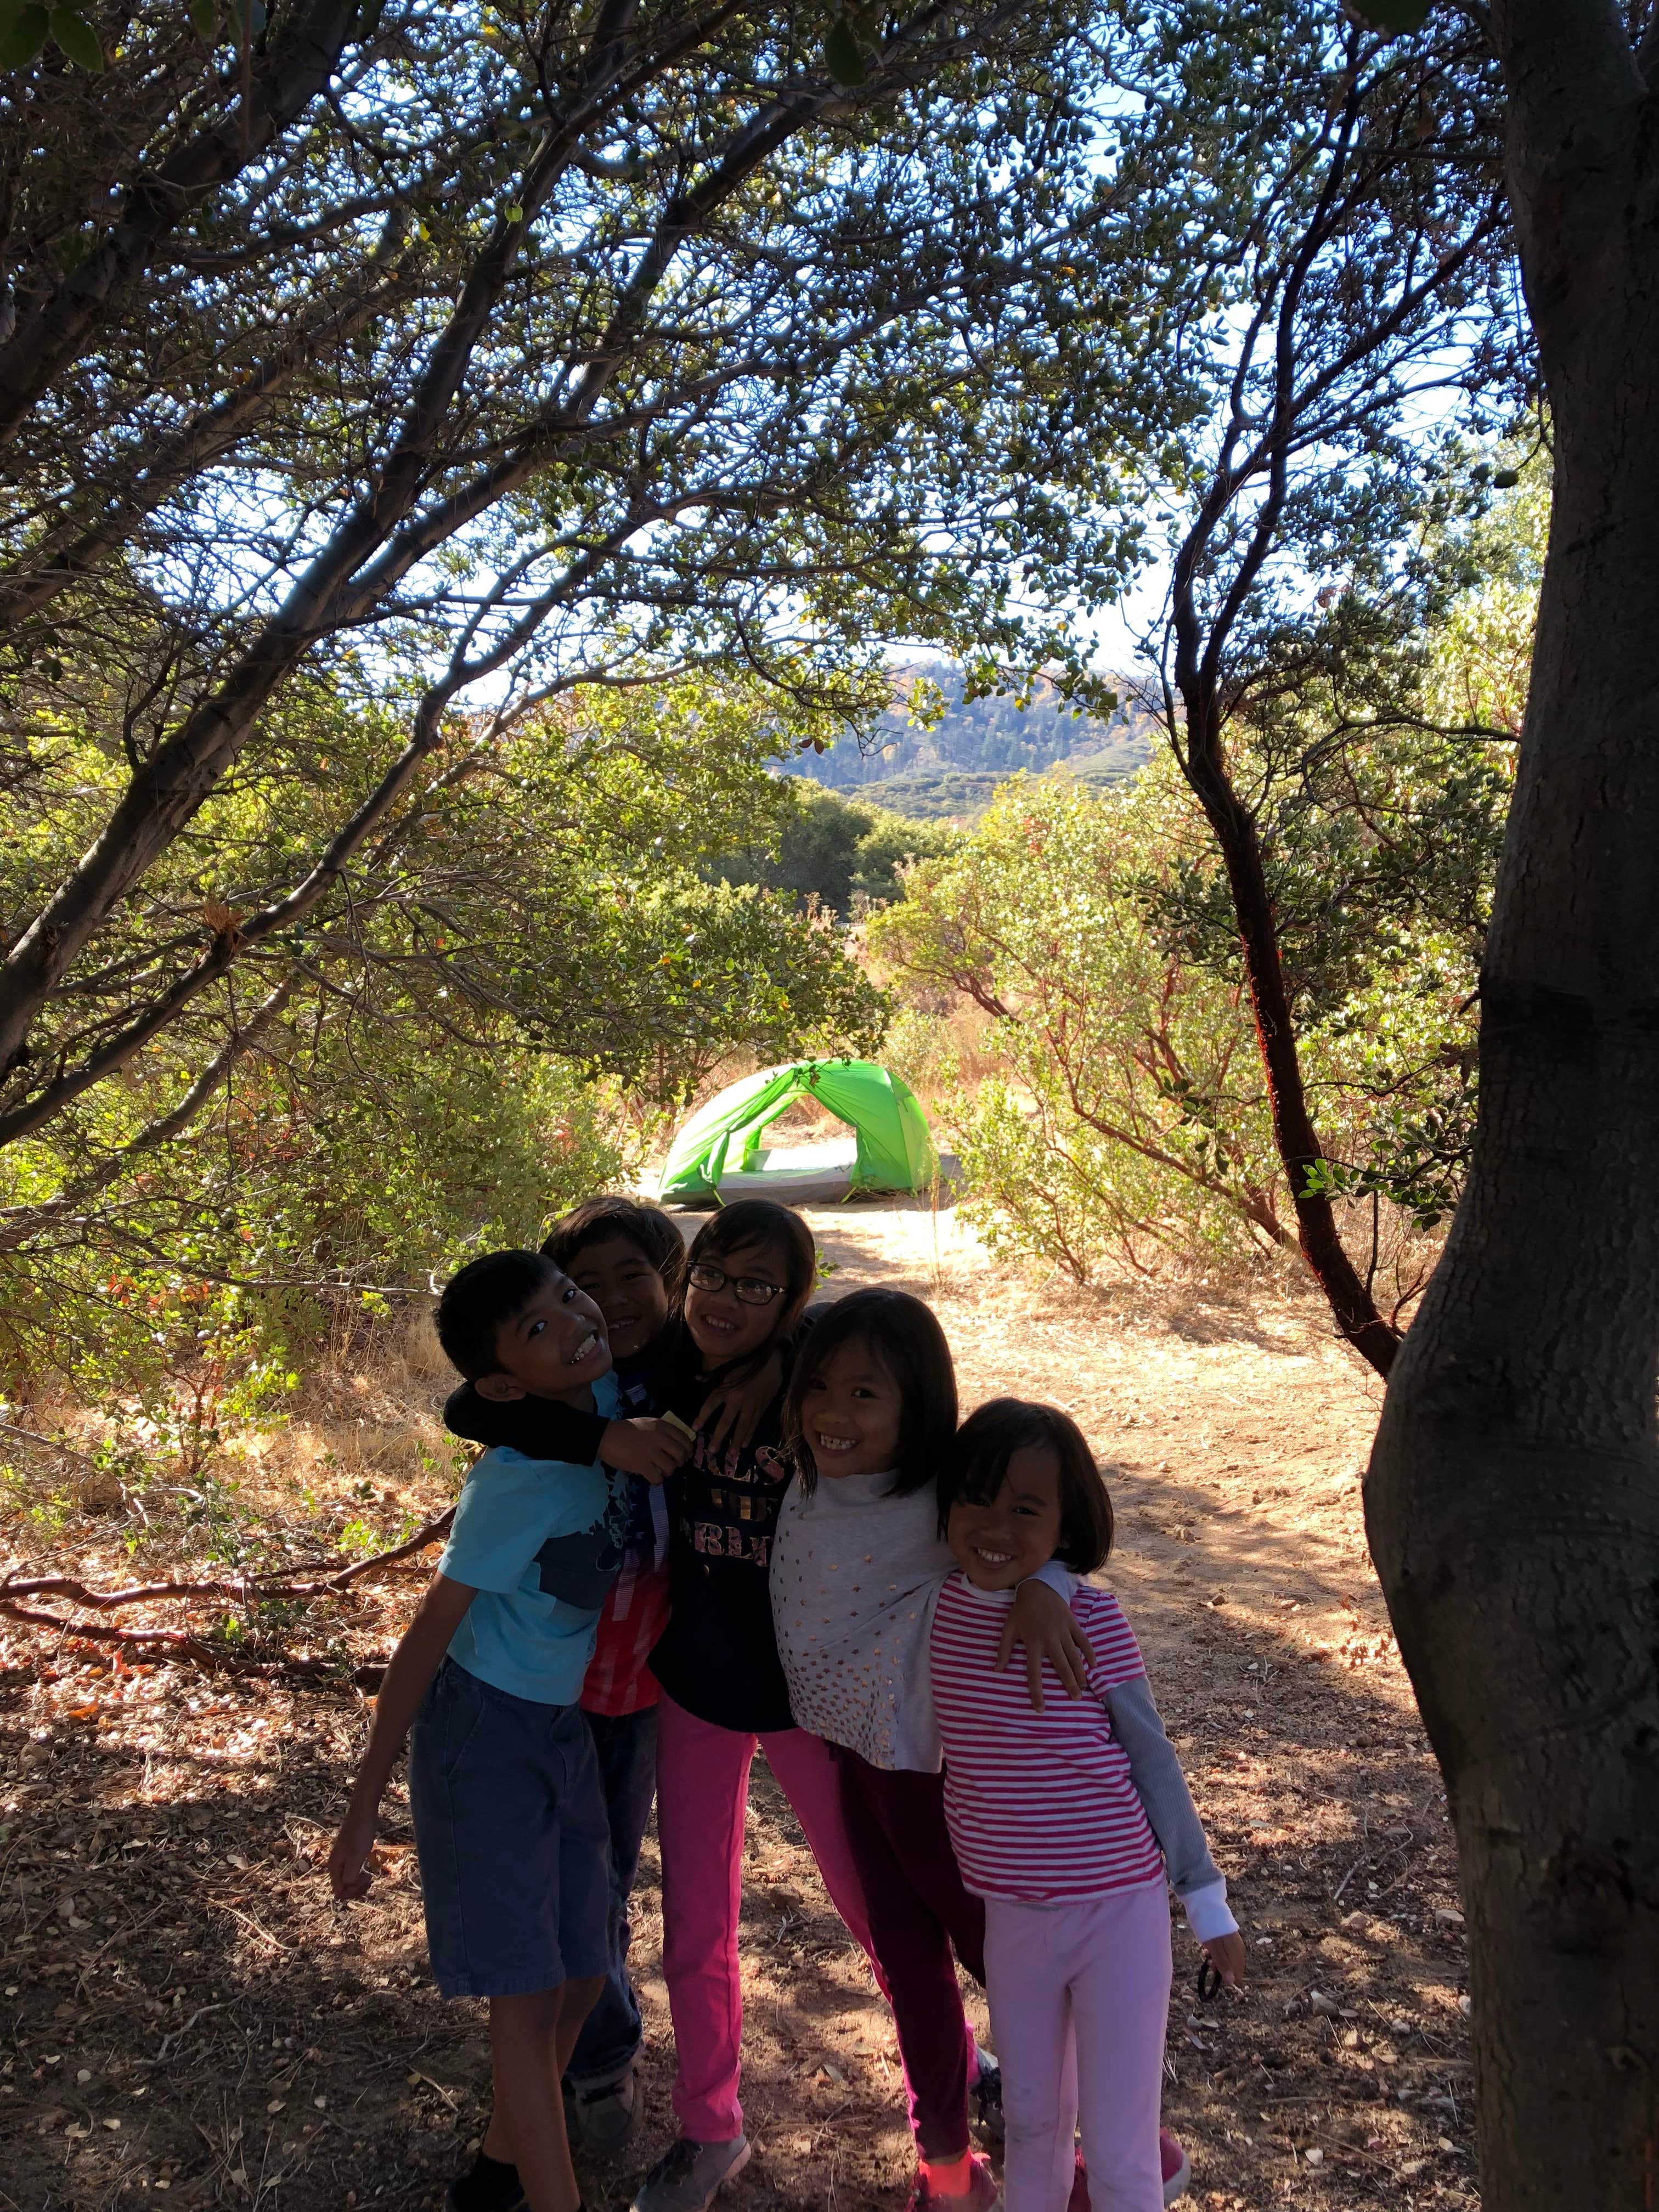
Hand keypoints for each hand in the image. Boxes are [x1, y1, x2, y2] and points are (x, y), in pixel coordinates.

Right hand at [328, 1806, 380, 1901]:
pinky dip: (360, 1876)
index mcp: (334, 1867)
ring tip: (370, 1877)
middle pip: (342, 1888)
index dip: (352, 1891)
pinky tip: (368, 1871)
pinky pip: (352, 1872)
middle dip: (356, 1889)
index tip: (365, 1879)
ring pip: (347, 1881)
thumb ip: (349, 1875)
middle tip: (370, 1880)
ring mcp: (342, 1859)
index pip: (339, 1892)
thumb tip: (345, 1890)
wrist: (363, 1812)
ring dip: (358, 1883)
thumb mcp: (356, 1856)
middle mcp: (335, 1865)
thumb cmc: (360, 1833)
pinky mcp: (350, 1855)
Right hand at [601, 1416, 690, 1483]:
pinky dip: (657, 1480)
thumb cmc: (626, 1430)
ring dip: (667, 1471)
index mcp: (660, 1426)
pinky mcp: (642, 1465)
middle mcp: (659, 1438)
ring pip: (671, 1467)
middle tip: (673, 1463)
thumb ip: (662, 1431)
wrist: (606, 1437)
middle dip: (680, 1461)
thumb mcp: (647, 1423)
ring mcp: (651, 1452)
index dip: (688, 1448)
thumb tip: (676, 1444)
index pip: (684, 1438)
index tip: (686, 1454)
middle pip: (681, 1454)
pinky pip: (658, 1478)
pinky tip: (652, 1476)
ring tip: (660, 1470)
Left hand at [696, 1351, 783, 1453]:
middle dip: (718, 1437)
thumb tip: (696, 1379)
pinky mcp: (761, 1408)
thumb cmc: (747, 1363)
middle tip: (712, 1451)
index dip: (702, 1417)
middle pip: (725, 1422)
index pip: (710, 1406)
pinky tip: (745, 1444)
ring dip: (736, 1441)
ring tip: (731, 1455)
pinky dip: (749, 1434)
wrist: (772, 1363)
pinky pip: (754, 1424)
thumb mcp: (727, 1367)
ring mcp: (750, 1406)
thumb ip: (711, 1375)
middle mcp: (736, 1400)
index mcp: (726, 1389)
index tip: (695, 1428)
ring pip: (741, 1427)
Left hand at [997, 1577, 1095, 1709]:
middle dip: (1069, 1684)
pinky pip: (1083, 1641)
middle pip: (1061, 1667)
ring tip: (1084, 1687)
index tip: (1040, 1708)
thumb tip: (997, 1670)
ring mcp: (1063, 1631)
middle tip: (1076, 1698)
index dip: (1037, 1692)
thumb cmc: (1021, 1610)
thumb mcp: (1009, 1628)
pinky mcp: (1072, 1624)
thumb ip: (1004, 1649)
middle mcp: (1049, 1640)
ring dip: (1080, 1673)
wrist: (1037, 1587)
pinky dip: (1089, 1652)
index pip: (1034, 1673)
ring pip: (1074, 1656)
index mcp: (1032, 1643)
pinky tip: (1094, 1665)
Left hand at [1203, 1930, 1247, 1988]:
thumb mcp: (1214, 1948)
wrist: (1206, 1904)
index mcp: (1237, 1950)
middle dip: (1223, 1967)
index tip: (1222, 1980)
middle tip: (1211, 1965)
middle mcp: (1237, 1945)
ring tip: (1207, 1957)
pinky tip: (1209, 1949)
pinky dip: (1217, 1952)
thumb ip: (1222, 1964)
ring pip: (1228, 1955)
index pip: (1239, 1969)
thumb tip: (1232, 1982)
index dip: (1232, 1977)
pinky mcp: (1226, 1933)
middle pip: (1233, 1963)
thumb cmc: (1210, 1927)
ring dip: (1218, 1959)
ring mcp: (1232, 1938)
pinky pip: (1224, 1948)